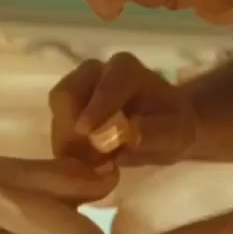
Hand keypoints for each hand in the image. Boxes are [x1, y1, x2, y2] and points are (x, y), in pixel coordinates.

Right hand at [50, 52, 196, 168]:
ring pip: (57, 111)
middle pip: (68, 92)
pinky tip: (84, 163)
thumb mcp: (175, 133)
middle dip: (73, 126)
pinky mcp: (66, 109)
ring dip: (67, 139)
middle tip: (90, 158)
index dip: (95, 108)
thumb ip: (154, 132)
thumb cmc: (172, 127)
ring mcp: (77, 89)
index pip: (105, 85)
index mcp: (124, 70)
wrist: (164, 130)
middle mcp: (95, 72)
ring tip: (92, 163)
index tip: (87, 132)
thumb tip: (127, 134)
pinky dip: (65, 147)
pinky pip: (56, 127)